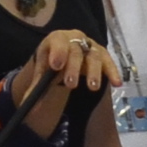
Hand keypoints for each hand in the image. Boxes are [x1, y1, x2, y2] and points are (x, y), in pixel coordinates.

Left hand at [4, 30, 120, 116]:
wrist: (64, 56)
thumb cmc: (52, 63)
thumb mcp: (43, 72)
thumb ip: (37, 87)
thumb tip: (29, 108)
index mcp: (57, 39)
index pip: (58, 41)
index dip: (58, 52)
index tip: (56, 66)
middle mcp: (75, 39)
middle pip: (76, 50)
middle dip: (73, 67)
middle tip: (70, 84)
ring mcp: (91, 46)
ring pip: (94, 56)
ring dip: (94, 71)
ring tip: (92, 88)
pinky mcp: (102, 55)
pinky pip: (108, 62)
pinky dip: (112, 72)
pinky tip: (116, 83)